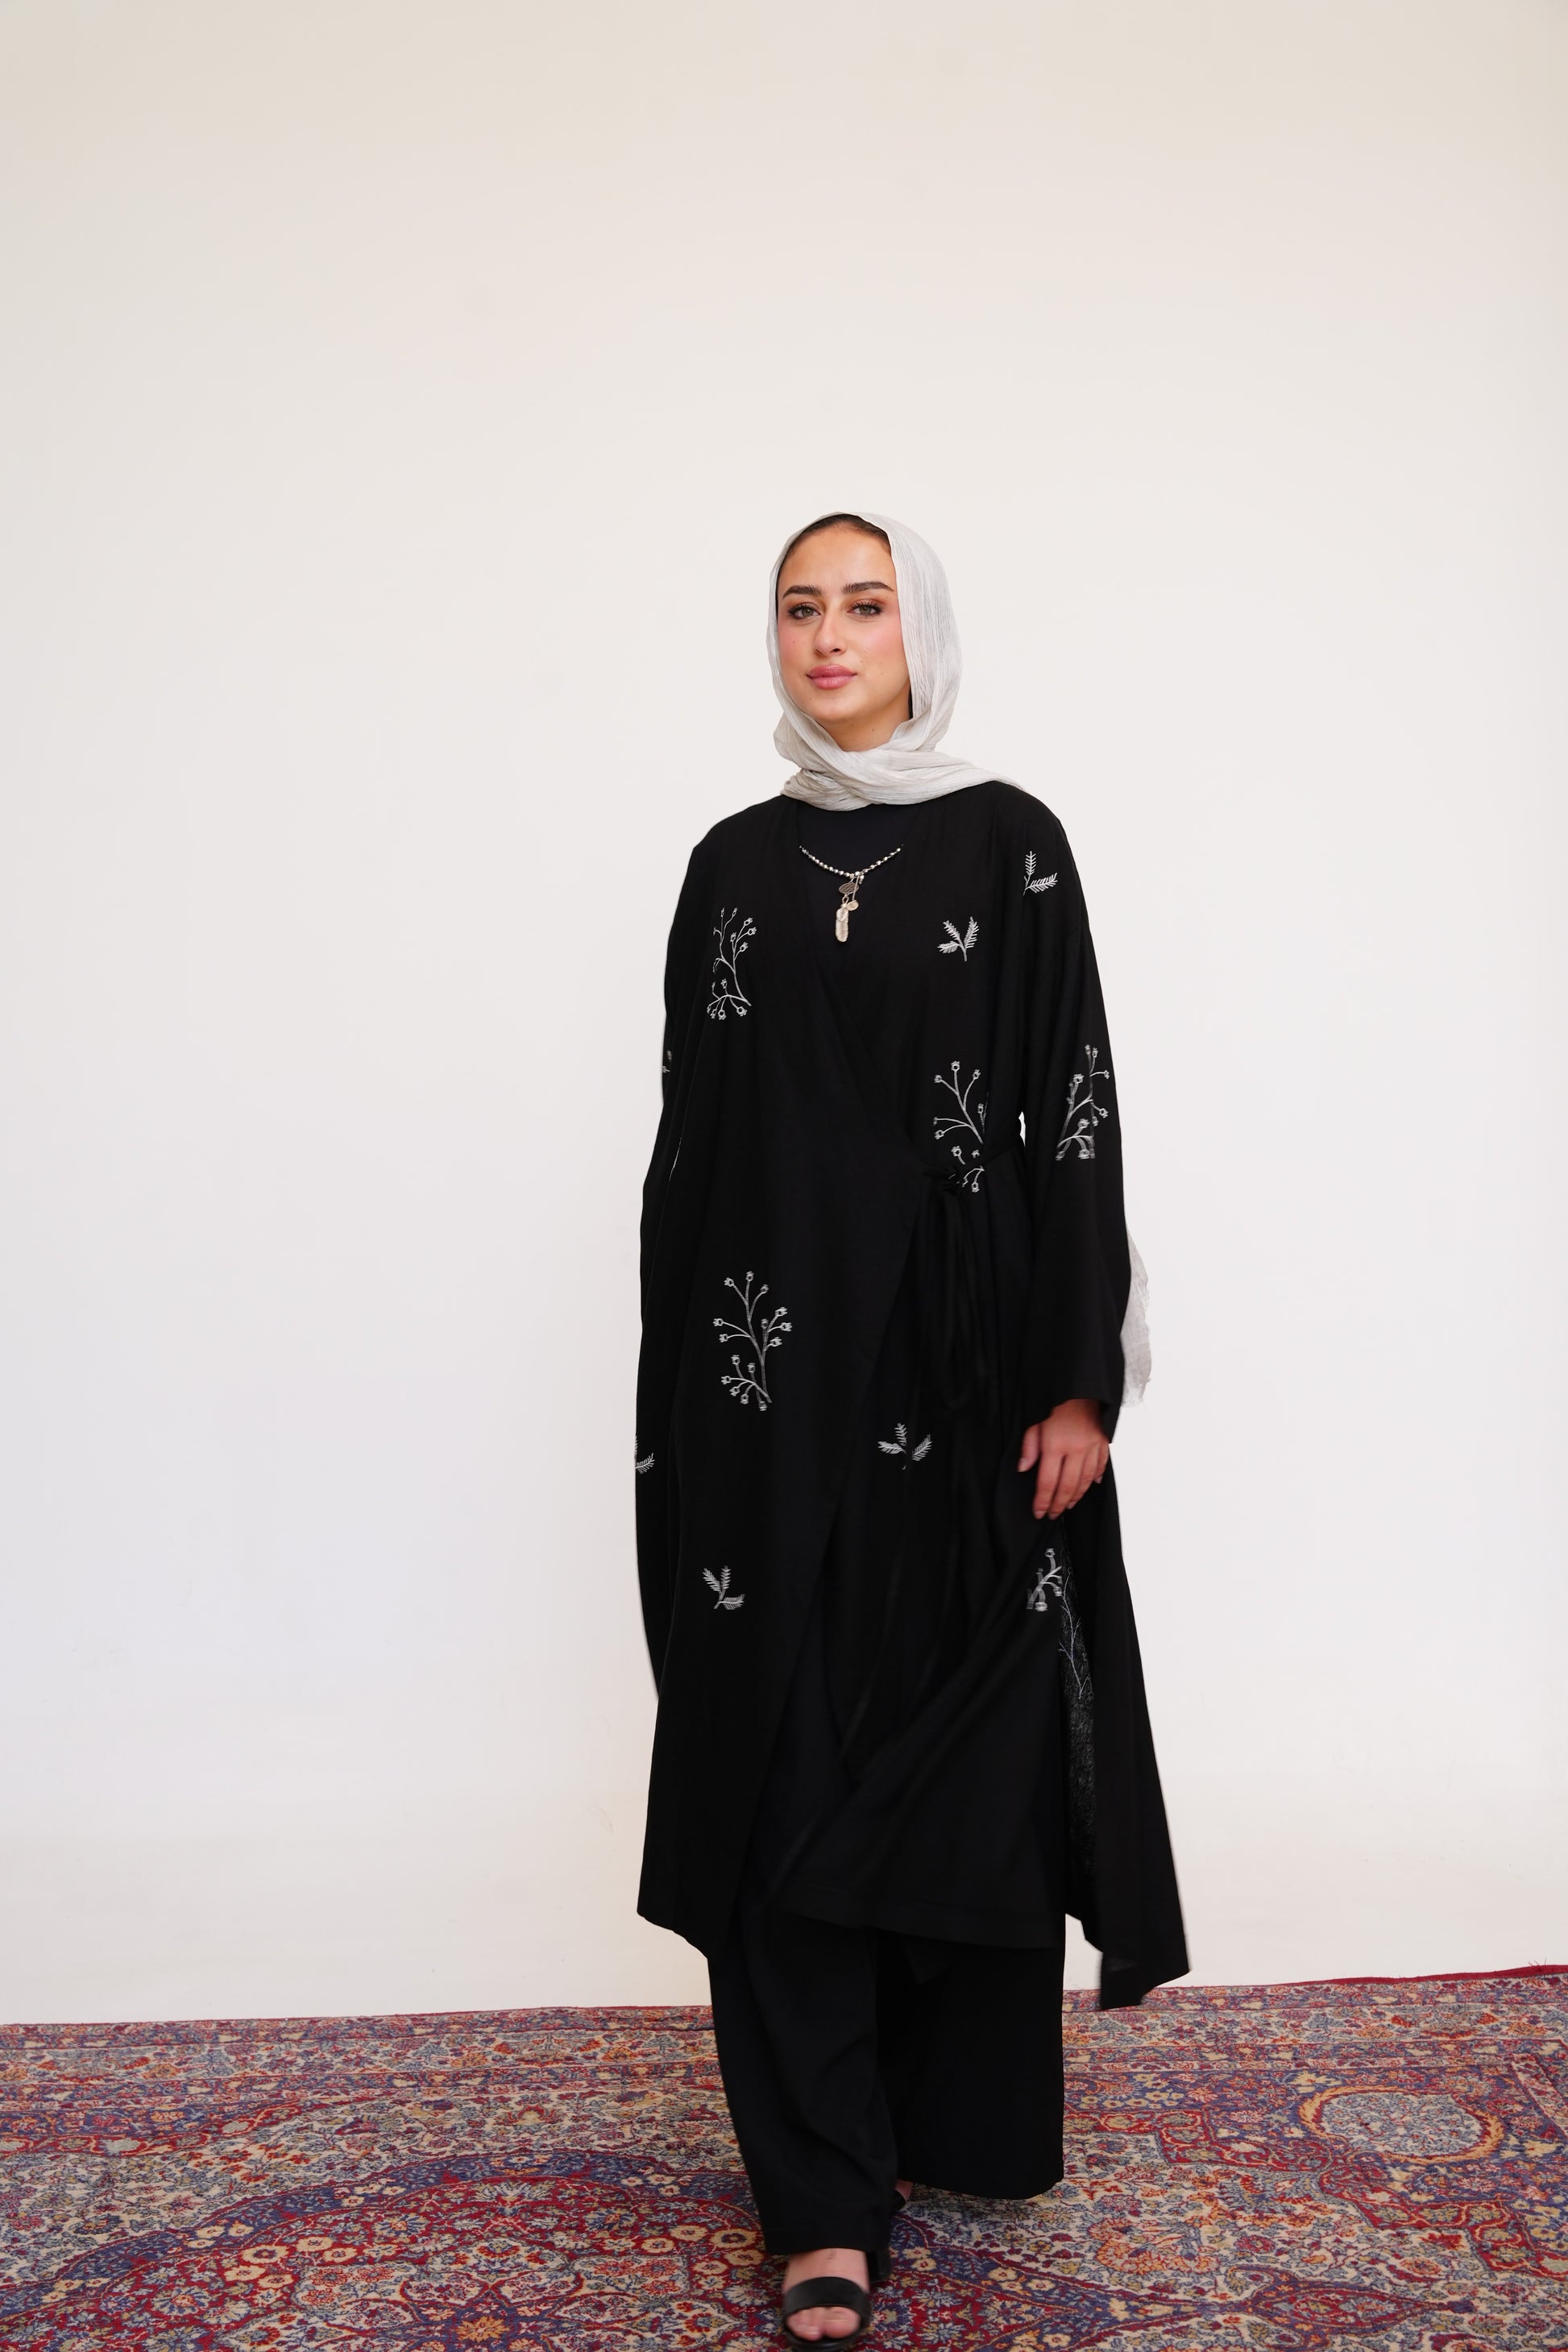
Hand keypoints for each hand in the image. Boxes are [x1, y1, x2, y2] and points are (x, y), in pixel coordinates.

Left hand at [1017, 1398, 1107, 1519]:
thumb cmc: (1055, 1400)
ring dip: (1076, 1496)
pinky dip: (1095, 1477)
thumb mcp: (1034, 1420)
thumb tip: (1023, 1468)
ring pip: (1085, 1480)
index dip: (1042, 1501)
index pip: (1047, 1482)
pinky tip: (1091, 1485)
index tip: (1038, 1512)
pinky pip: (1101, 1464)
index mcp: (1055, 1444)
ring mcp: (1092, 1446)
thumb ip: (1029, 1446)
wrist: (1080, 1382)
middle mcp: (1075, 1448)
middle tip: (1052, 1514)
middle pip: (1067, 1486)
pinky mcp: (1103, 1440)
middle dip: (1058, 1504)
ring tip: (1068, 1505)